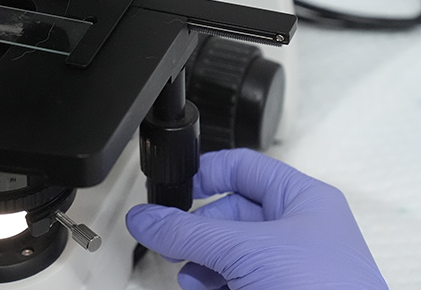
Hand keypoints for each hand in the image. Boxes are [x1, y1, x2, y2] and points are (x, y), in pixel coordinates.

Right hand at [126, 148, 387, 289]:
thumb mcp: (244, 251)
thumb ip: (187, 232)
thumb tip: (143, 217)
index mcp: (302, 199)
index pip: (243, 168)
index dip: (205, 174)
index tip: (171, 191)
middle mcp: (299, 229)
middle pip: (230, 214)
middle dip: (197, 231)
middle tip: (171, 242)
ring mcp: (291, 266)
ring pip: (231, 252)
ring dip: (202, 264)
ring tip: (190, 278)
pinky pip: (238, 280)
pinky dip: (216, 285)